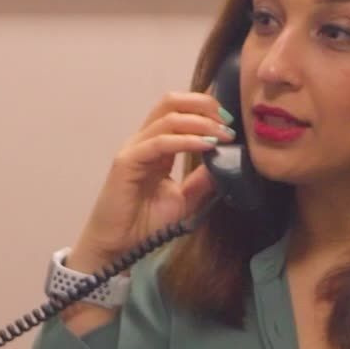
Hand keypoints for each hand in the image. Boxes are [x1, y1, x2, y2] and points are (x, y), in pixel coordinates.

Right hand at [69, 92, 234, 272]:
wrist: (120, 246)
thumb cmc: (145, 223)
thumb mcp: (184, 198)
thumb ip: (202, 180)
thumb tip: (227, 161)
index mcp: (158, 145)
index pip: (179, 110)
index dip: (206, 109)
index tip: (230, 122)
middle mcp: (145, 140)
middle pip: (171, 102)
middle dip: (204, 105)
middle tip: (227, 122)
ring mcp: (134, 149)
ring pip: (168, 118)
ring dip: (201, 122)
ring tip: (222, 135)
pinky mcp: (127, 162)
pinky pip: (160, 142)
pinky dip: (186, 141)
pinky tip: (206, 146)